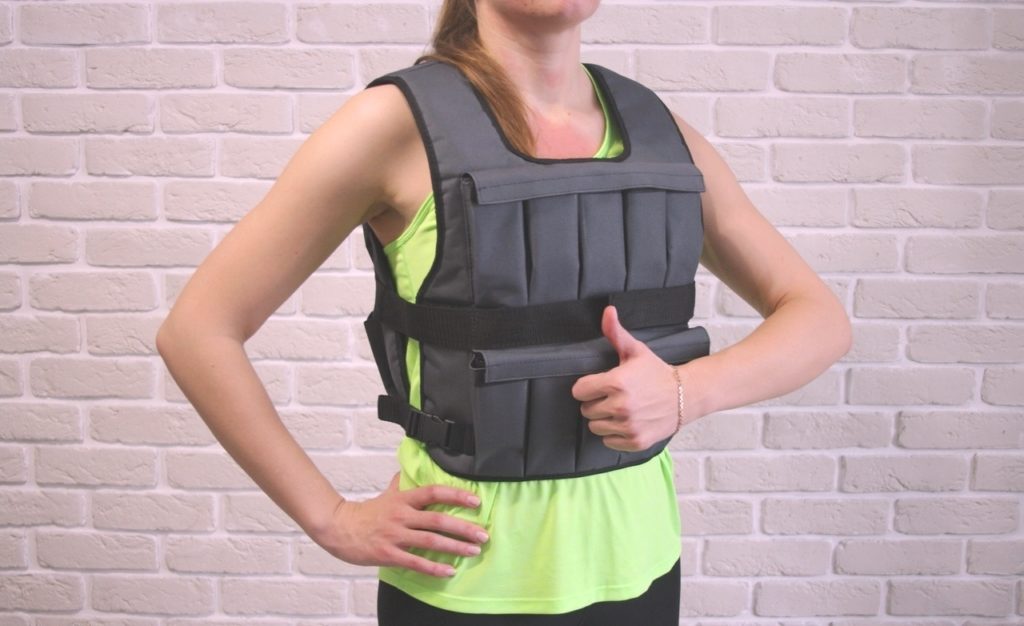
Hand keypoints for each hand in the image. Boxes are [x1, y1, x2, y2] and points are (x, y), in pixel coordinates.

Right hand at [314, 473, 488, 577]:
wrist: (339, 528)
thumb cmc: (366, 513)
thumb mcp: (386, 494)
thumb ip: (400, 484)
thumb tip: (408, 470)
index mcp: (403, 499)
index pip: (434, 493)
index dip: (456, 495)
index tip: (475, 501)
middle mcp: (401, 515)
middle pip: (437, 520)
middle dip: (463, 528)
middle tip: (483, 534)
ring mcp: (395, 535)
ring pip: (430, 541)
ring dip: (455, 547)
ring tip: (473, 551)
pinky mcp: (388, 554)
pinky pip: (415, 562)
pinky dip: (434, 568)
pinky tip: (449, 571)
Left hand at [571, 305, 679, 451]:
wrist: (686, 395)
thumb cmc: (657, 372)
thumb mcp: (635, 350)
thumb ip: (615, 333)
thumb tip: (607, 312)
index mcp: (616, 383)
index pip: (579, 391)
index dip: (586, 387)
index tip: (598, 385)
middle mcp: (620, 406)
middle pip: (586, 410)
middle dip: (596, 403)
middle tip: (613, 396)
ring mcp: (628, 425)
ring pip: (595, 427)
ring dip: (604, 419)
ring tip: (620, 409)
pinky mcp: (636, 441)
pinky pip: (608, 441)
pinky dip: (615, 434)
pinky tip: (627, 421)